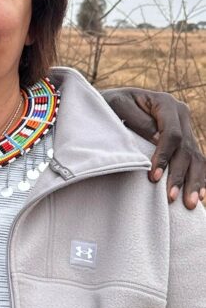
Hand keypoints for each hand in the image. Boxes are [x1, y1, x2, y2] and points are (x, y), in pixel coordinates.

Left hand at [104, 88, 205, 207]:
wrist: (112, 103)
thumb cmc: (111, 105)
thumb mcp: (118, 106)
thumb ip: (139, 121)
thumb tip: (158, 139)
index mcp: (166, 103)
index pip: (172, 134)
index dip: (164, 157)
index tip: (154, 178)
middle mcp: (181, 114)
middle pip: (187, 149)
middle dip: (180, 175)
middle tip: (171, 198)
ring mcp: (186, 127)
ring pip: (196, 157)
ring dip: (194, 182)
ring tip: (189, 204)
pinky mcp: (185, 140)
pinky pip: (197, 161)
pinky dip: (199, 178)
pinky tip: (200, 195)